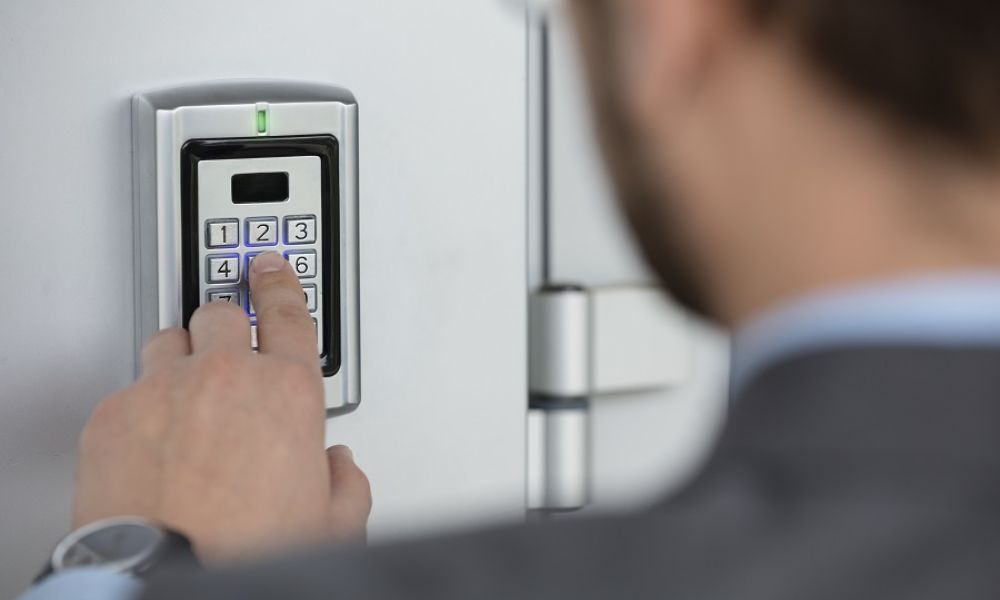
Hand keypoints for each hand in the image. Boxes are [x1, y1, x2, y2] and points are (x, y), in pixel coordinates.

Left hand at [73, 252, 370, 563]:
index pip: (288, 314)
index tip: (273, 268)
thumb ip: (345, 482)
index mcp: (287, 392)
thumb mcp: (332, 524)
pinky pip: (129, 388)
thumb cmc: (245, 550)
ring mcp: (165, 389)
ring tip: (187, 392)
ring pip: (170, 340)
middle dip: (227, 326)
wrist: (166, 576)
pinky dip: (142, 406)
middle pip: (222, 313)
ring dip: (182, 358)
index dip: (282, 283)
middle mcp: (226, 377)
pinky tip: (151, 441)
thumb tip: (338, 469)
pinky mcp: (114, 413)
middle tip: (229, 346)